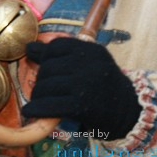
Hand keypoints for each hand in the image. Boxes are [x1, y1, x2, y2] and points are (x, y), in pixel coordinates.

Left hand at [20, 37, 140, 140]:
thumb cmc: (103, 85)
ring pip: (46, 86)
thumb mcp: (88, 63)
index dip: (46, 56)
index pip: (57, 45)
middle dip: (41, 80)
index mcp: (91, 49)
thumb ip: (59, 55)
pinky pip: (49, 105)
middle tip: (42, 90)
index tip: (45, 67)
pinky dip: (36, 109)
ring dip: (37, 95)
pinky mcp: (81, 106)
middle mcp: (89, 63)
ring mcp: (85, 84)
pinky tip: (30, 111)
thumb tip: (29, 47)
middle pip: (48, 67)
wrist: (128, 111)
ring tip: (38, 101)